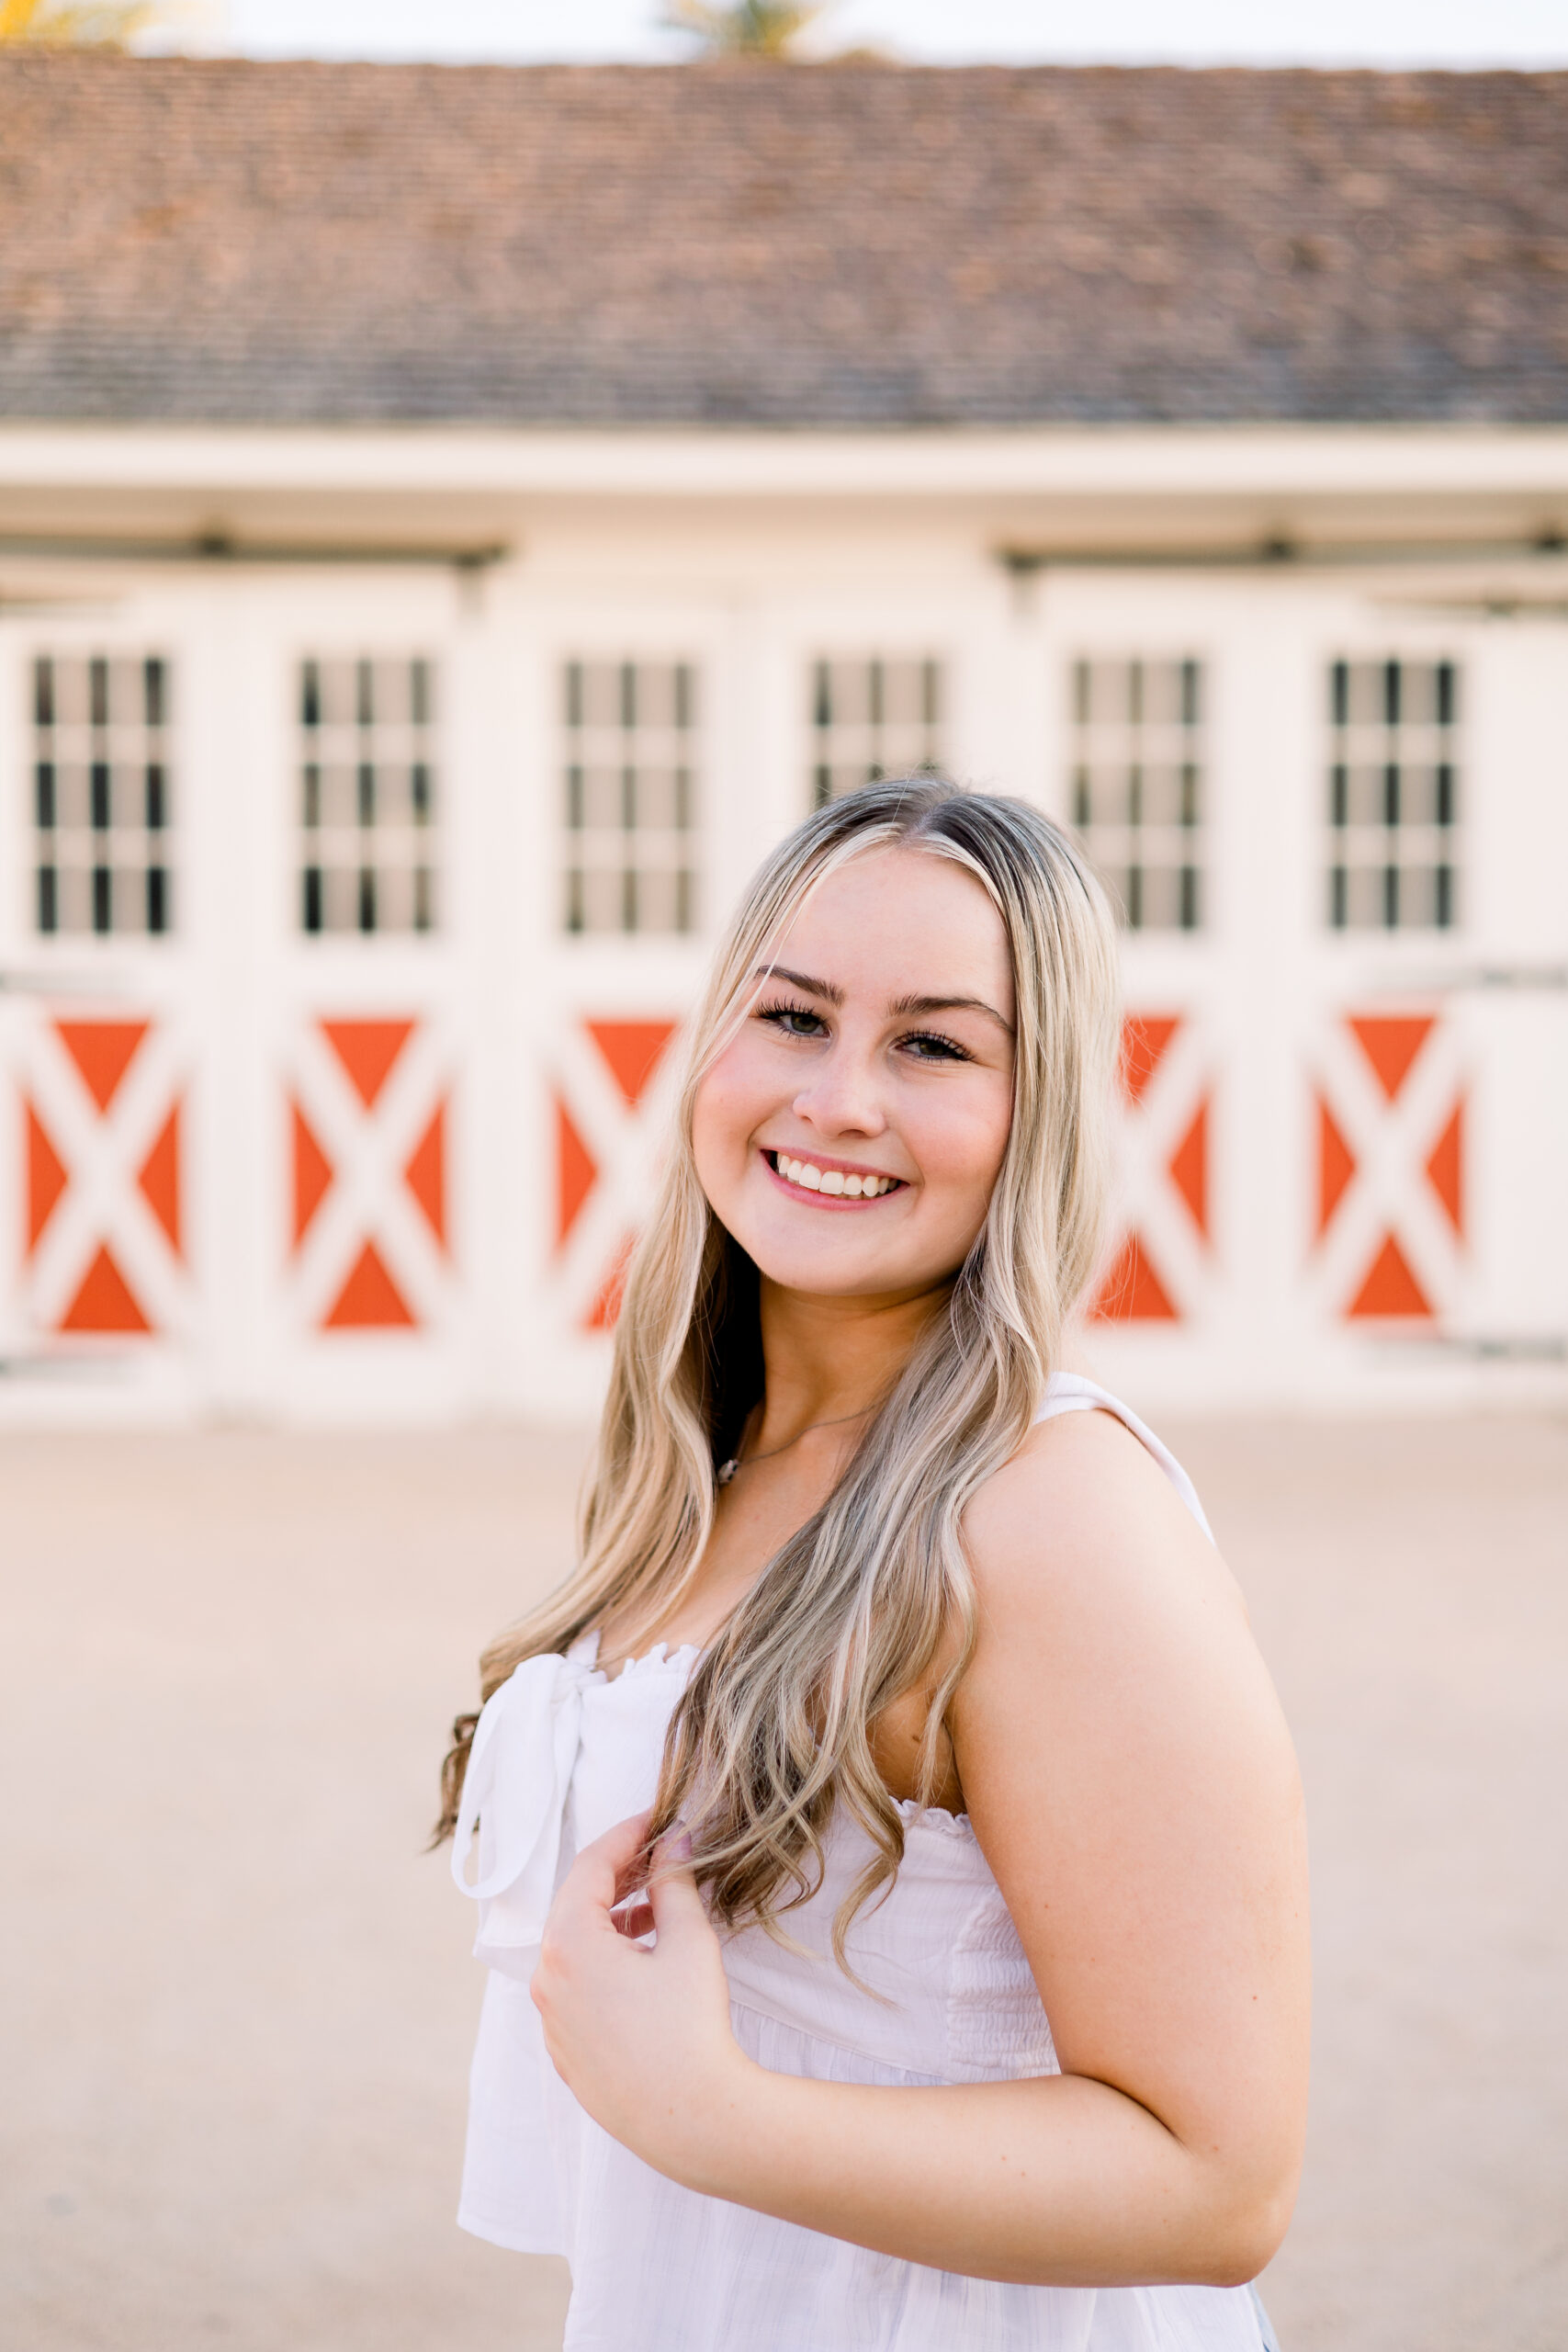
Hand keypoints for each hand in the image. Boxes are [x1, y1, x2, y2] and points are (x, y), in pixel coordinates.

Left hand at [530, 1813, 759, 2190]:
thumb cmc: (690, 2027)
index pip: (590, 1866)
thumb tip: (674, 1844)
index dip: (626, 1834)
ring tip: (656, 1909)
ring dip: (610, 1920)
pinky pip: (575, 1988)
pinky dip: (603, 1962)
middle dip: (617, 1875)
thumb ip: (674, 1884)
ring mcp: (551, 2019)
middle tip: (658, 1855)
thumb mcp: (688, 1942)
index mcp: (568, 1944)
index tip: (656, 1817)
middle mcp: (546, 1979)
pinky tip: (643, 1963)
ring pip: (573, 1948)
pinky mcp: (565, 2050)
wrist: (688, 2120)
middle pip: (575, 1904)